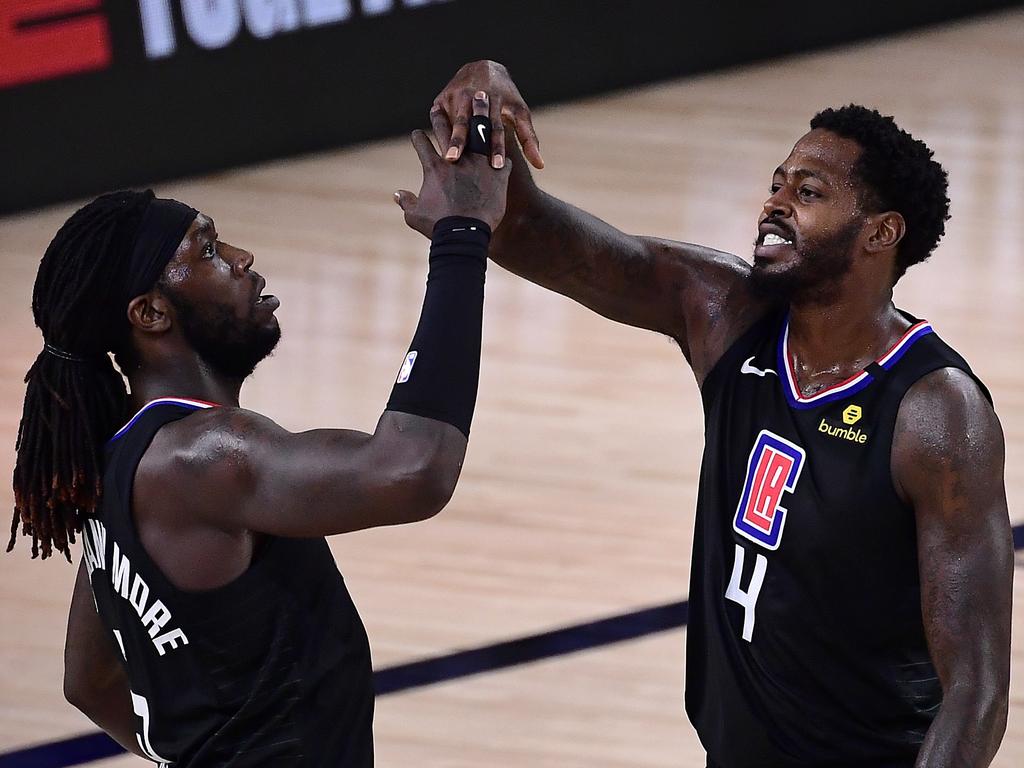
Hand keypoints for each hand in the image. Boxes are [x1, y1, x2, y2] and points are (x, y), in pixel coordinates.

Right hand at [395, 93, 511, 235]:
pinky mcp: (498, 174)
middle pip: (448, 129)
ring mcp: (479, 164)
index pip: (422, 144)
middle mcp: (456, 159)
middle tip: (440, 107)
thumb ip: (406, 202)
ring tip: (480, 99)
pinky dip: (503, 152)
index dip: (418, 138)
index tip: (417, 134)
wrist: (464, 235)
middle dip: (441, 116)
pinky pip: (503, 157)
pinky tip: (506, 145)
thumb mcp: (415, 215)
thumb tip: (397, 194)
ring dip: (479, 114)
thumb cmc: (438, 227)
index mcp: (434, 167)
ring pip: (479, 131)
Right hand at [430, 60, 543, 170]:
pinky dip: (440, 134)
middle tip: (458, 161)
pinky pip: (440, 119)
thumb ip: (528, 138)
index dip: (496, 146)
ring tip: (448, 158)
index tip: (496, 165)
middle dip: (465, 141)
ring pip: (454, 120)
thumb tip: (540, 165)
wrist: (485, 68)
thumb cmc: (506, 98)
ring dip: (451, 138)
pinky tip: (437, 152)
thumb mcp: (519, 113)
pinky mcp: (442, 98)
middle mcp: (475, 94)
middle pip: (471, 122)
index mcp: (496, 99)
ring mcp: (457, 94)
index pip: (496, 127)